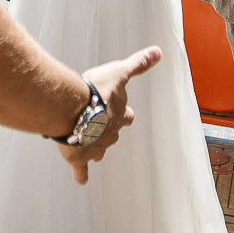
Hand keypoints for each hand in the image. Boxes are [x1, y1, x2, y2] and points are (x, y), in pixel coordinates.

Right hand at [56, 46, 160, 183]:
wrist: (75, 110)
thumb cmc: (96, 90)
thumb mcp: (119, 72)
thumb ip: (138, 63)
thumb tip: (158, 52)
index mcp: (120, 115)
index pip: (127, 115)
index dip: (125, 113)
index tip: (125, 113)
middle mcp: (110, 133)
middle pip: (114, 135)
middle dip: (111, 132)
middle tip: (104, 129)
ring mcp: (95, 147)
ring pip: (99, 152)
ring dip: (96, 151)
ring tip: (93, 151)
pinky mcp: (79, 157)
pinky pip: (81, 170)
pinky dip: (82, 175)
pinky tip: (83, 180)